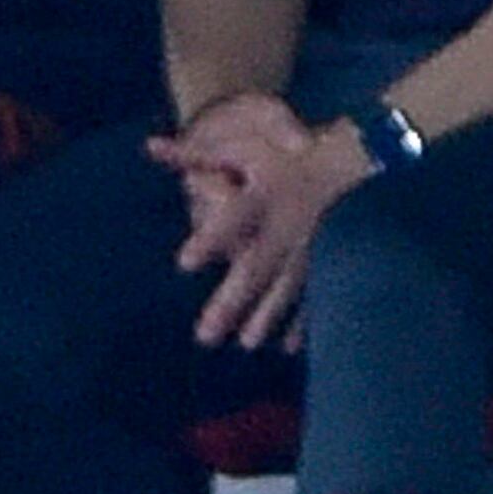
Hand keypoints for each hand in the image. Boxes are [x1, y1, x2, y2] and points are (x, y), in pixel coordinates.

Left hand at [168, 111, 371, 351]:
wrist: (342, 161)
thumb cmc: (279, 156)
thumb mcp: (239, 148)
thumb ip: (194, 154)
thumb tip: (150, 146)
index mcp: (262, 195)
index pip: (233, 217)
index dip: (210, 239)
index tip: (183, 263)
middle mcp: (285, 225)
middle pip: (257, 265)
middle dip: (232, 299)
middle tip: (205, 334)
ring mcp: (310, 246)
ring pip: (286, 286)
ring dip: (267, 315)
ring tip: (245, 344)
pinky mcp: (325, 260)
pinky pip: (316, 292)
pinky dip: (305, 321)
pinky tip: (289, 347)